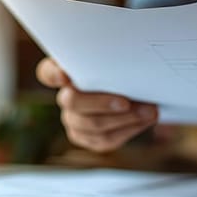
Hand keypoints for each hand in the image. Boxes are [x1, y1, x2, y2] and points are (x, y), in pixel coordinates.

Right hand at [36, 57, 158, 152]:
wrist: (131, 91)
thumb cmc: (119, 69)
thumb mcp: (114, 59)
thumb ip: (110, 56)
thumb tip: (123, 56)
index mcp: (62, 72)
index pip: (47, 73)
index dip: (54, 75)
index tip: (65, 76)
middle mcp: (65, 98)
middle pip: (73, 102)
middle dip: (102, 103)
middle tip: (126, 101)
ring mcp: (73, 120)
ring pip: (92, 124)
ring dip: (124, 119)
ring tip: (149, 111)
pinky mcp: (86, 137)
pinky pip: (104, 140)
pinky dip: (128, 130)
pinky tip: (143, 121)